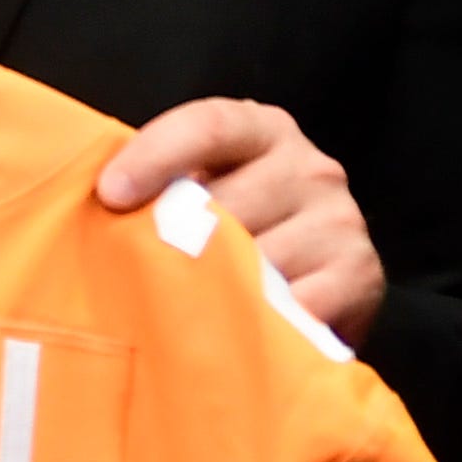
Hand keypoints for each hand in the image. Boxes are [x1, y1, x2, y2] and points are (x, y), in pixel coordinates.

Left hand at [92, 97, 382, 342]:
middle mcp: (311, 166)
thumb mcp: (200, 192)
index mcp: (263, 130)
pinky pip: (294, 306)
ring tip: (182, 314)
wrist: (318, 291)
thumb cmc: (232, 236)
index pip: (209, 126)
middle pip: (226, 202)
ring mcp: (341, 220)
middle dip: (174, 243)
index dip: (155, 156)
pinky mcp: (361, 275)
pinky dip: (258, 324)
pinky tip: (233, 335)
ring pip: (256, 260)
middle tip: (137, 279)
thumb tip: (100, 204)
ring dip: (213, 291)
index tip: (110, 195)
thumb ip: (162, 187)